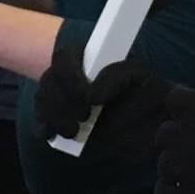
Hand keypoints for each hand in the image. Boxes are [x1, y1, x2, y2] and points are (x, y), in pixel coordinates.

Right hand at [34, 47, 174, 153]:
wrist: (153, 124)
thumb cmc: (148, 92)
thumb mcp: (139, 76)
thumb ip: (117, 76)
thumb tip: (91, 95)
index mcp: (87, 57)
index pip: (63, 58)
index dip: (70, 77)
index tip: (88, 98)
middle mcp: (71, 75)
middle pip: (48, 81)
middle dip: (62, 101)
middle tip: (85, 117)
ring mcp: (64, 98)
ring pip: (41, 101)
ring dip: (54, 117)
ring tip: (74, 131)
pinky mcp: (61, 121)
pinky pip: (41, 122)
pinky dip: (46, 130)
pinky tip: (58, 137)